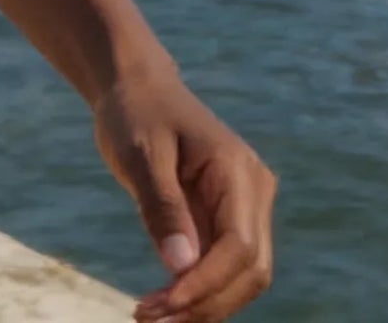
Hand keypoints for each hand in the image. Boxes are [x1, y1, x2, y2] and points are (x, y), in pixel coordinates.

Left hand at [94, 68, 276, 321]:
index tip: (162, 305)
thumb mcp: (139, 152)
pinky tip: (164, 303)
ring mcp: (245, 207)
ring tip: (152, 316)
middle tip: (150, 318)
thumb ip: (162, 206)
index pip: (238, 247)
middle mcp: (253, 192)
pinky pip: (223, 265)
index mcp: (238, 170)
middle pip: (251, 271)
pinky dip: (199, 290)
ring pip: (242, 277)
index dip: (206, 284)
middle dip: (206, 303)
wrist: (135, 88)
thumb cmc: (135, 112)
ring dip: (203, 304)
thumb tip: (181, 268)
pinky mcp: (226, 219)